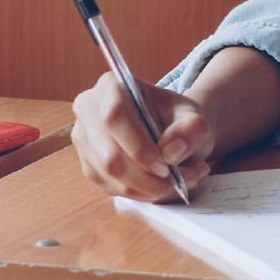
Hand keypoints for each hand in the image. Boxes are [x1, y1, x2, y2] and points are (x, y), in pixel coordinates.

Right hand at [70, 71, 216, 201]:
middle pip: (109, 155)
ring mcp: (84, 140)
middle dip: (147, 178)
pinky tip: (163, 184)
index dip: (138, 147)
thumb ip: (191, 130)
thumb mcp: (195, 117)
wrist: (171, 130)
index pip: (115, 117)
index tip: (165, 168)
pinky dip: (141, 193)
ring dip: (149, 188)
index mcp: (111, 86)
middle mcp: (88, 110)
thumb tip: (170, 152)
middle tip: (182, 181)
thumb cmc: (178, 119)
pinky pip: (112, 188)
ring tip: (183, 181)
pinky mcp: (89, 166)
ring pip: (110, 176)